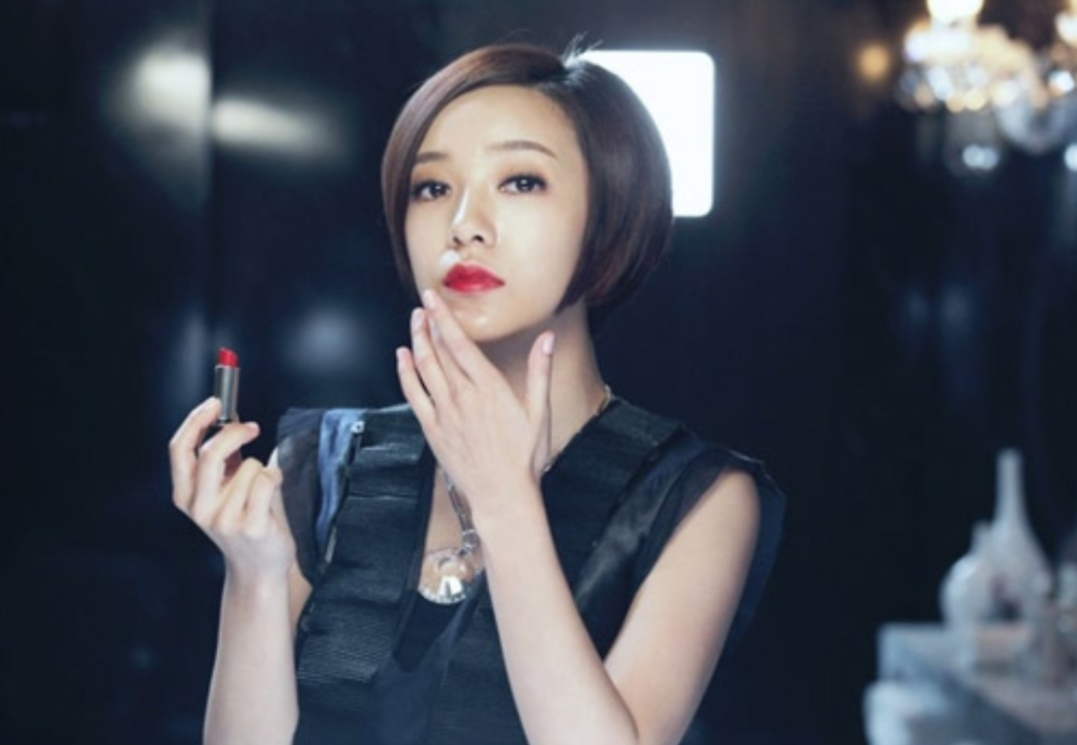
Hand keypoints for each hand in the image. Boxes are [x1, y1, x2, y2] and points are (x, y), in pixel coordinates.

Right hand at [168, 397, 295, 579]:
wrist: (258, 567)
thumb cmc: (244, 520)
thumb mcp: (223, 489)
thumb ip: (222, 457)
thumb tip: (229, 417)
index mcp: (185, 495)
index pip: (179, 449)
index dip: (196, 420)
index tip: (215, 402)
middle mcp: (199, 509)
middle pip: (210, 453)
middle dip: (235, 432)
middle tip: (253, 427)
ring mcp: (224, 520)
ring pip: (249, 466)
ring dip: (262, 468)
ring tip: (262, 489)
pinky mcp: (252, 527)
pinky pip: (267, 480)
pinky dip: (276, 477)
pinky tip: (272, 494)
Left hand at [396, 289, 554, 521]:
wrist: (502, 495)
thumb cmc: (524, 457)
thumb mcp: (540, 413)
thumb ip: (540, 371)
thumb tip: (547, 339)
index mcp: (490, 388)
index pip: (461, 344)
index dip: (445, 319)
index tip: (434, 299)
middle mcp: (463, 397)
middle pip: (439, 351)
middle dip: (429, 324)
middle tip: (423, 305)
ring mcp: (445, 412)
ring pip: (424, 368)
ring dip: (417, 341)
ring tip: (415, 322)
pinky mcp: (433, 428)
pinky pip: (414, 394)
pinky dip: (405, 373)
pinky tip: (402, 358)